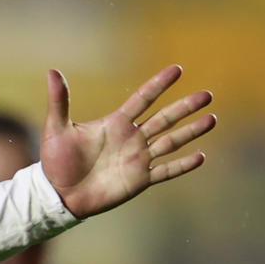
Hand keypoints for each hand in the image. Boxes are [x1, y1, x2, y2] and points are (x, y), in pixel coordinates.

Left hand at [40, 65, 215, 217]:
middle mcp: (132, 138)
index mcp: (116, 123)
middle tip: (207, 95)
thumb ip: (60, 100)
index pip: (143, 99)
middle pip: (164, 118)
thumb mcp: (57, 128)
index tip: (177, 69)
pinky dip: (182, 165)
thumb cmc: (56, 161)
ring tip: (212, 119)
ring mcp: (138, 159)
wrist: (59, 194)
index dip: (159, 85)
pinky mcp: (139, 179)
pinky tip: (200, 157)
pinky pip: (165, 171)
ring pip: (171, 141)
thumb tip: (52, 71)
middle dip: (185, 107)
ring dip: (191, 131)